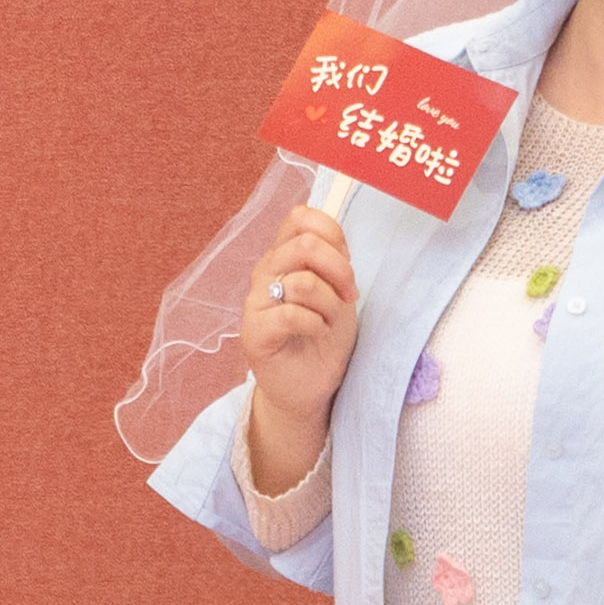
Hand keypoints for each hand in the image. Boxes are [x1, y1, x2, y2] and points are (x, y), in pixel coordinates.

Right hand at [241, 200, 362, 482]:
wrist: (309, 386)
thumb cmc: (322, 336)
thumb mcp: (337, 291)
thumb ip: (333, 259)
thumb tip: (336, 237)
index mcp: (283, 257)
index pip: (300, 218)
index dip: (332, 235)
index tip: (348, 266)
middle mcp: (265, 273)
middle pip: (304, 245)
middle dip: (339, 270)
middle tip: (349, 297)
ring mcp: (255, 303)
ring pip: (303, 282)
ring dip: (330, 304)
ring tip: (329, 321)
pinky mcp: (254, 333)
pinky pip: (291, 314)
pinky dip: (315, 324)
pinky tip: (317, 334)